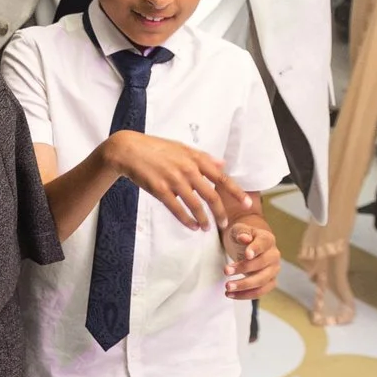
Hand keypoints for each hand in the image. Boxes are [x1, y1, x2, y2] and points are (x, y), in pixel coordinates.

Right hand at [103, 130, 246, 230]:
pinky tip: (192, 226)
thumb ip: (203, 157)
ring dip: (203, 219)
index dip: (236, 192)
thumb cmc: (156, 147)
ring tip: (206, 228)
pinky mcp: (160, 190)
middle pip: (211, 195)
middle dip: (220, 213)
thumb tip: (223, 164)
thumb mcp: (182, 147)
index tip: (247, 204)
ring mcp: (174, 180)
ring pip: (195, 205)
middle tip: (225, 224)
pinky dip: (187, 220)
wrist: (128, 150)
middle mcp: (187, 170)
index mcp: (195, 158)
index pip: (221, 177)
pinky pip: (177, 209)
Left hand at [223, 217, 280, 297]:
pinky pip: (260, 292)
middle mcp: (274, 255)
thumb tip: (244, 238)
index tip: (246, 254)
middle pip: (262, 264)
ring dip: (244, 286)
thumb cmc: (242, 236)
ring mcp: (273, 270)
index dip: (256, 249)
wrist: (246, 244)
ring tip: (227, 287)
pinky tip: (230, 295)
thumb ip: (241, 232)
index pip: (263, 244)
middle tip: (225, 271)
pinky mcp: (269, 282)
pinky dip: (245, 295)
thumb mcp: (238, 229)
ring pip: (262, 281)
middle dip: (244, 269)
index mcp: (268, 239)